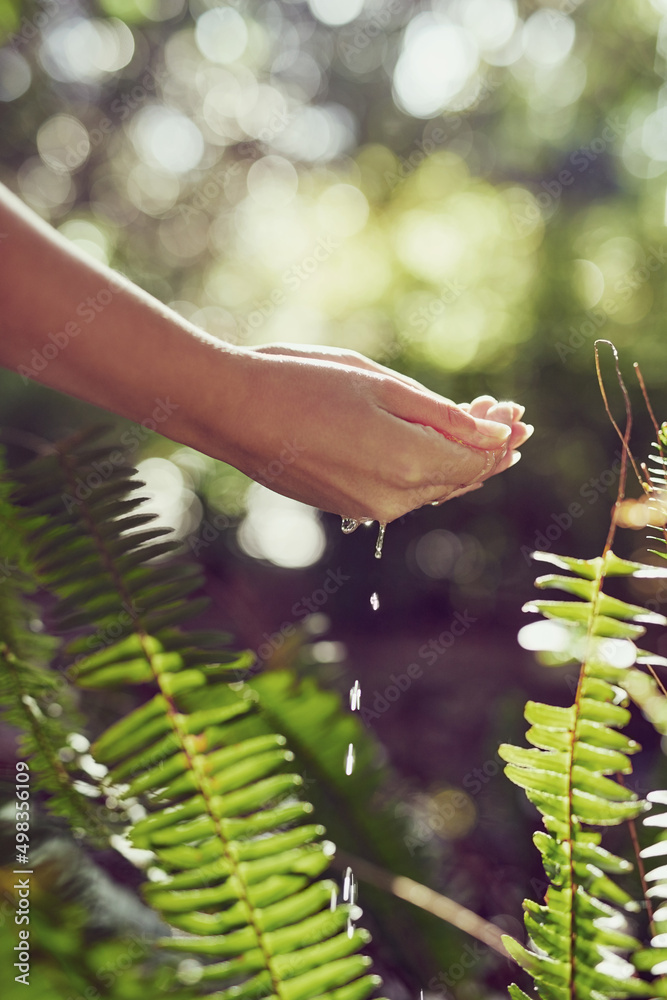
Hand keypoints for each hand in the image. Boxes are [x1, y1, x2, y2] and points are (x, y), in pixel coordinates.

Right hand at [226, 344, 531, 522]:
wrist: (232, 411)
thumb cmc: (304, 383)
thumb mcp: (382, 387)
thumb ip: (444, 416)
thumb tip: (497, 435)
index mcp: (409, 465)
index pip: (478, 460)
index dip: (502, 438)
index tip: (517, 412)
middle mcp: (394, 500)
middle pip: (459, 478)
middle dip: (485, 447)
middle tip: (501, 412)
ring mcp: (367, 509)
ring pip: (430, 487)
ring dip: (454, 457)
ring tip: (470, 422)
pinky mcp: (346, 507)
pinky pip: (401, 492)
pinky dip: (421, 467)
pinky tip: (423, 442)